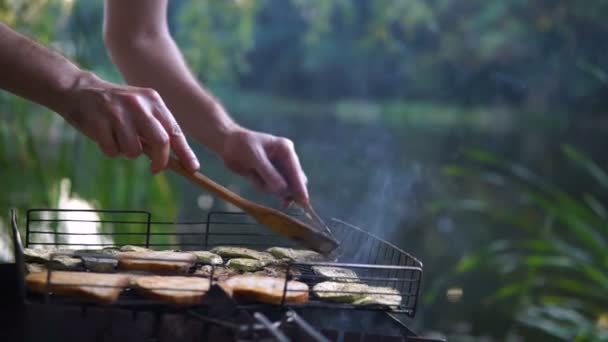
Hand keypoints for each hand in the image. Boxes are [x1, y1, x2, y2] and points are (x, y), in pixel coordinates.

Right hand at [61, 72, 198, 172]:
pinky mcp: (99, 121)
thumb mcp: (140, 109)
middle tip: (156, 169)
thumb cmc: (115, 107)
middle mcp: (138, 104)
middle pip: (161, 141)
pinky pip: (113, 151)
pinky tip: (104, 136)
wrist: (78, 89)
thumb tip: (175, 159)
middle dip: (161, 161)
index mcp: (153, 100)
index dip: (185, 152)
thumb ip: (156, 129)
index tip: (193, 168)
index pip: (174, 130)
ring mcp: (118, 112)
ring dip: (128, 153)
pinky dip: (110, 151)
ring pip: (134, 151)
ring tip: (118, 139)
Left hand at [220, 128, 308, 205]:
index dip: (300, 186)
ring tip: (253, 173)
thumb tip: (283, 189)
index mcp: (285, 150)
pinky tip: (253, 177)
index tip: (304, 200)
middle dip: (284, 189)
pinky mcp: (270, 176)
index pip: (296, 171)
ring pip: (282, 188)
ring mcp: (278, 169)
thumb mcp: (255, 157)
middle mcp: (285, 160)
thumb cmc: (242, 145)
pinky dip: (263, 188)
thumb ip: (269, 173)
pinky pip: (272, 189)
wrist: (228, 144)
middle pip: (294, 182)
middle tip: (273, 191)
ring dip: (268, 187)